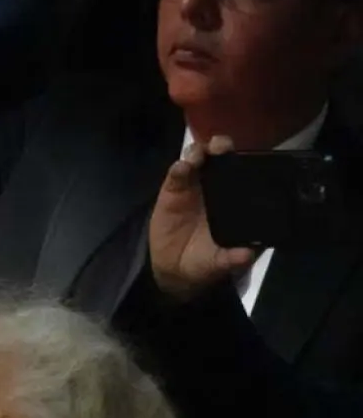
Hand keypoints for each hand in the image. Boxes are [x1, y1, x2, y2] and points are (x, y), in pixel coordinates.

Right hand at [149, 134, 258, 301]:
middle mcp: (216, 186)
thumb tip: (246, 255)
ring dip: (199, 151)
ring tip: (197, 156)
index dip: (244, 160)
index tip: (246, 158)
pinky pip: (176, 174)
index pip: (242, 171)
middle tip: (220, 147)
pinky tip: (180, 169)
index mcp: (234, 199)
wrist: (173, 270)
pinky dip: (178, 168)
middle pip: (220, 157)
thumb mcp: (220, 263)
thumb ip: (233, 259)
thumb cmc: (204, 261)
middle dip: (222, 147)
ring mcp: (192, 186)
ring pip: (198, 158)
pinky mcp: (172, 190)